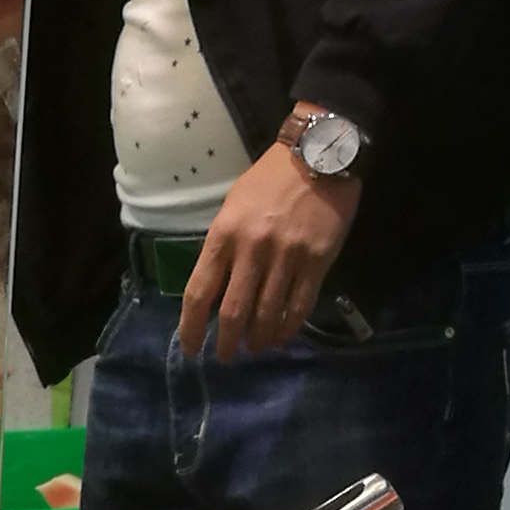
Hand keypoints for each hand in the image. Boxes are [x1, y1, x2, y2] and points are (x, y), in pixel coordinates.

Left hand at [176, 131, 361, 361]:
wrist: (318, 154)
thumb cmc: (268, 181)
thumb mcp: (232, 208)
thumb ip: (222, 247)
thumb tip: (213, 290)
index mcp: (223, 235)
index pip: (199, 292)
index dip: (191, 327)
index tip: (191, 348)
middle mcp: (252, 249)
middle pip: (232, 312)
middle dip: (225, 342)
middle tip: (226, 356)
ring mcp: (286, 256)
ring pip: (266, 315)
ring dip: (257, 339)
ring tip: (254, 348)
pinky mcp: (317, 260)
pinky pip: (299, 305)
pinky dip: (287, 328)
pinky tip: (280, 337)